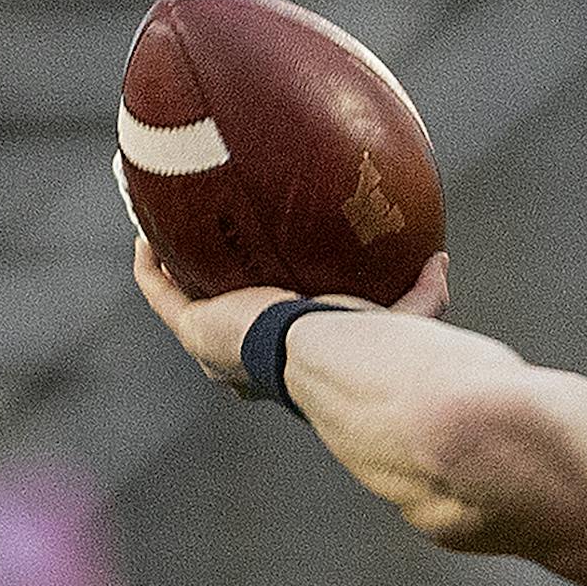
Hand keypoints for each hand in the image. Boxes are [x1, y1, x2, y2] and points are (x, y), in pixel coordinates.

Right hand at [131, 237, 450, 394]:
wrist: (331, 355)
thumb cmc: (370, 347)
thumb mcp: (401, 317)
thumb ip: (421, 295)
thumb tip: (440, 261)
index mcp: (290, 362)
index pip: (270, 341)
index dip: (261, 313)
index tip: (265, 279)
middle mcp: (245, 361)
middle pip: (217, 319)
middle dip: (206, 285)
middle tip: (206, 243)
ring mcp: (214, 346)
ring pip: (180, 299)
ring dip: (169, 263)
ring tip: (161, 223)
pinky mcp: (194, 329)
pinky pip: (158, 289)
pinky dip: (149, 259)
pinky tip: (146, 222)